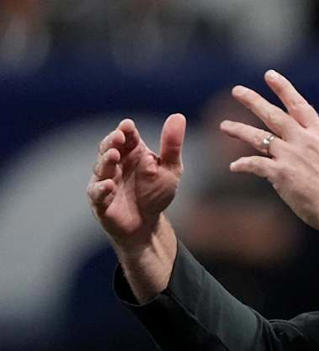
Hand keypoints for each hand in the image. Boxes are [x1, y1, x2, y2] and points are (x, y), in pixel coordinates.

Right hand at [87, 114, 185, 248]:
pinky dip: (101, 189)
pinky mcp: (100, 202)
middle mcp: (115, 164)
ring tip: (113, 155)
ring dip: (106, 161)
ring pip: (101, 168)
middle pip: (109, 147)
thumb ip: (172, 145)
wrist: (148, 224)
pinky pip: (97, 194)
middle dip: (112, 141)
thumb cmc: (156, 193)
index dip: (126, 130)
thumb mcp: (171, 168)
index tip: (128, 125)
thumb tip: (178, 116)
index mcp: (132, 153)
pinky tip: (109, 185)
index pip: (126, 136)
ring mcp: (105, 181)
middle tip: (119, 137)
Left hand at [220, 71, 318, 231]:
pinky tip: (234, 166)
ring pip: (259, 137)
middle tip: (237, 90)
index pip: (299, 106)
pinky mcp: (281, 174)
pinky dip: (243, 165)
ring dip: (239, 130)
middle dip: (253, 101)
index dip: (284, 89)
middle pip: (274, 116)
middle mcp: (303, 140)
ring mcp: (291, 156)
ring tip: (224, 125)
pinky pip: (256, 165)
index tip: (270, 75)